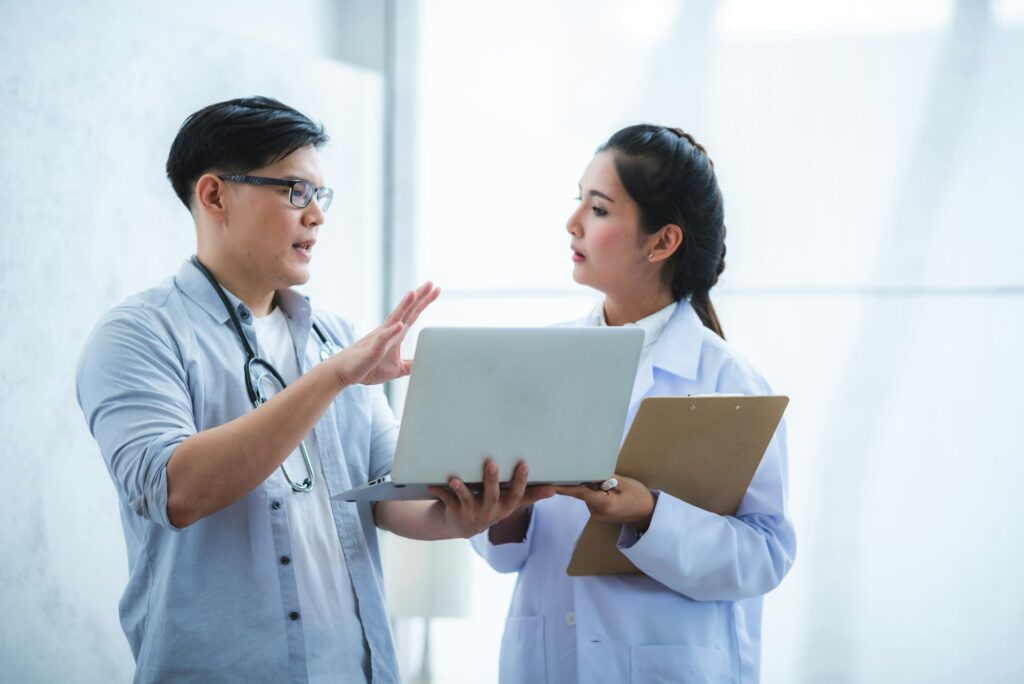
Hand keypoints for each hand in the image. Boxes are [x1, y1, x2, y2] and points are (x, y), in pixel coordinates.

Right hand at [329, 282, 439, 386]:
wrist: (345, 372)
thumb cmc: (369, 367)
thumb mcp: (397, 368)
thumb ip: (411, 365)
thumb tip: (426, 365)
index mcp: (396, 334)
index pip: (412, 314)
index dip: (424, 302)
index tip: (436, 289)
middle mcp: (389, 331)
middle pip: (407, 311)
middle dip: (419, 297)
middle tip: (431, 283)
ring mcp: (380, 338)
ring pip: (394, 319)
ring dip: (404, 306)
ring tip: (414, 293)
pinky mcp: (373, 349)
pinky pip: (383, 339)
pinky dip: (391, 332)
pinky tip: (400, 326)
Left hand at [428, 460, 555, 538]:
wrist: (464, 526)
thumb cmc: (492, 507)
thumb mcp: (511, 503)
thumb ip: (530, 495)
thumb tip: (554, 489)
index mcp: (505, 507)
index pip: (516, 494)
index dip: (520, 481)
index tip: (523, 464)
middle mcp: (489, 511)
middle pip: (491, 495)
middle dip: (491, 480)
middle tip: (491, 463)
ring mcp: (471, 512)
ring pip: (466, 499)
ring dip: (461, 489)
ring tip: (455, 479)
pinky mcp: (454, 511)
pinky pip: (447, 501)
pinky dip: (440, 492)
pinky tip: (433, 484)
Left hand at [556, 474, 655, 528]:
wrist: (647, 513)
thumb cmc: (639, 497)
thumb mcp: (625, 483)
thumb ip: (605, 478)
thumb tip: (589, 472)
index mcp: (603, 504)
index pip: (580, 493)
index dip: (565, 487)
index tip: (550, 483)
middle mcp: (596, 511)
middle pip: (581, 492)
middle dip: (578, 480)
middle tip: (572, 466)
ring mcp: (596, 514)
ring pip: (586, 495)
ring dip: (587, 485)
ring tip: (596, 475)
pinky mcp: (598, 512)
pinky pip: (590, 498)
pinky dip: (592, 490)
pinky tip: (601, 484)